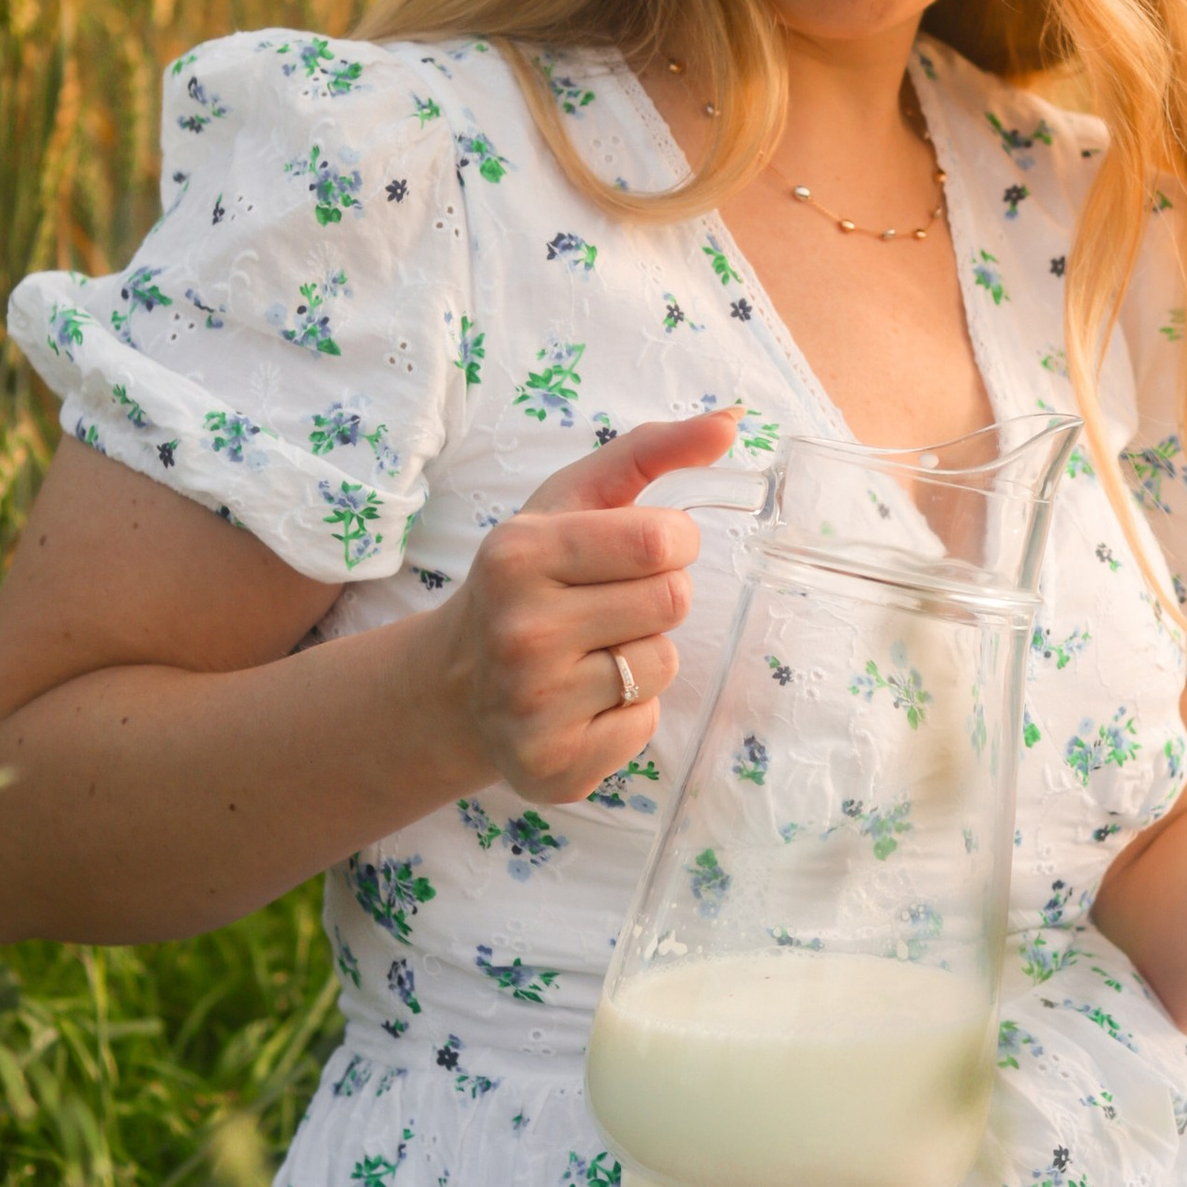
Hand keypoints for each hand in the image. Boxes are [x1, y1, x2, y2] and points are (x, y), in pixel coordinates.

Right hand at [424, 410, 737, 804]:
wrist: (454, 683)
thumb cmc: (529, 578)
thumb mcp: (574, 500)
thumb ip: (652, 450)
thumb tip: (731, 420)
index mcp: (519, 553)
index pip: (663, 540)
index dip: (672, 543)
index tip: (641, 551)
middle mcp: (518, 630)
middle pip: (672, 603)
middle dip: (656, 599)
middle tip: (608, 605)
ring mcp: (530, 705)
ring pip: (662, 667)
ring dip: (642, 657)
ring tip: (589, 654)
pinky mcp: (549, 766)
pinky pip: (643, 728)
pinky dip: (626, 715)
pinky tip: (580, 702)